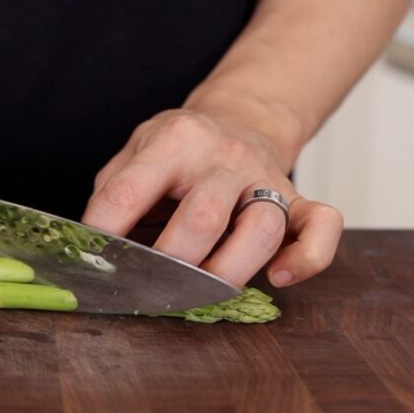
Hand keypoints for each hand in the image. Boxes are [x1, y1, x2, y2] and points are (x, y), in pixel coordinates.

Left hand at [82, 108, 342, 287]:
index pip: (128, 192)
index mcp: (173, 140)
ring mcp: (266, 178)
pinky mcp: (298, 201)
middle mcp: (224, 156)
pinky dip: (307, 259)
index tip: (92, 265)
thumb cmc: (178, 151)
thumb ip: (114, 194)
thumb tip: (91, 246)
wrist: (239, 119)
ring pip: (262, 228)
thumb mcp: (134, 153)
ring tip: (206, 293)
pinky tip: (278, 277)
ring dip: (230, 271)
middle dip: (173, 263)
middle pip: (202, 217)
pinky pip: (322, 228)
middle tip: (152, 286)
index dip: (104, 234)